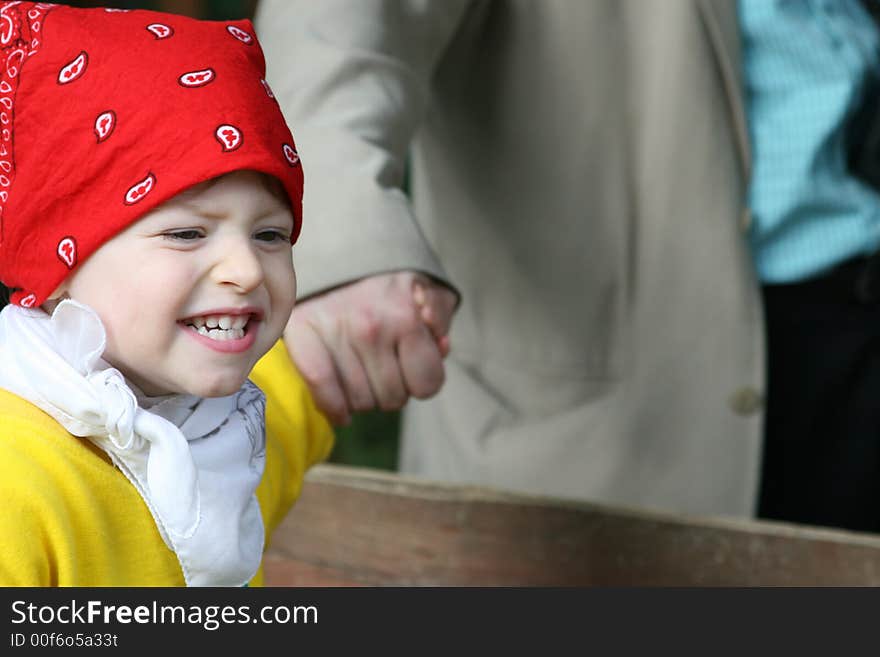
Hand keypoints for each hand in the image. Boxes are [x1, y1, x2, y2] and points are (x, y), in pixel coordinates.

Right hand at [284, 271, 457, 425]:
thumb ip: (441, 318)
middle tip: (384, 368)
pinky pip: (321, 388)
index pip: (426, 385)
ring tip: (361, 373)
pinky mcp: (303, 333)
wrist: (340, 248)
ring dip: (364, 398)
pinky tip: (340, 411)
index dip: (422, 383)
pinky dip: (333, 407)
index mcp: (407, 318)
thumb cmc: (389, 280)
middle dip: (393, 389)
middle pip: (393, 399)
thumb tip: (440, 346)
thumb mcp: (428, 290)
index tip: (412, 370)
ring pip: (359, 402)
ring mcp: (335, 333)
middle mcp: (372, 328)